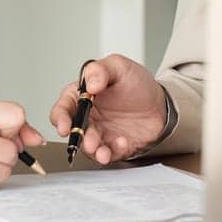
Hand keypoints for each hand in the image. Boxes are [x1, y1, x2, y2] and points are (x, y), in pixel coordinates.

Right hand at [48, 54, 168, 165]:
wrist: (162, 103)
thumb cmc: (138, 84)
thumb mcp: (119, 67)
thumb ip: (100, 70)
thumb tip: (89, 85)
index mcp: (82, 96)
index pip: (63, 109)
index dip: (60, 118)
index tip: (65, 126)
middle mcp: (88, 117)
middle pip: (74, 132)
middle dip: (79, 139)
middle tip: (89, 141)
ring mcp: (100, 133)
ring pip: (88, 147)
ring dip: (93, 150)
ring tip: (102, 151)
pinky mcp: (113, 147)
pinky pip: (109, 154)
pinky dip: (113, 152)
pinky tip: (122, 142)